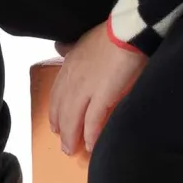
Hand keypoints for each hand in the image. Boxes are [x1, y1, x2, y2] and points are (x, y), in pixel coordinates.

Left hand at [47, 21, 145, 157]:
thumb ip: (71, 48)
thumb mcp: (84, 39)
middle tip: (64, 144)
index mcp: (69, 65)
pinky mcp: (103, 95)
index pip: (57, 93)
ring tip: (72, 150)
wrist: (127, 32)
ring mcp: (86, 87)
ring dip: (72, 136)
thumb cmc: (111, 34)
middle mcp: (73, 78)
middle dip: (62, 129)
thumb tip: (59, 47)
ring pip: (74, 117)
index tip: (56, 125)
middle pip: (63, 109)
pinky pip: (93, 120)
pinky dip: (91, 134)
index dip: (56, 111)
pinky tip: (91, 144)